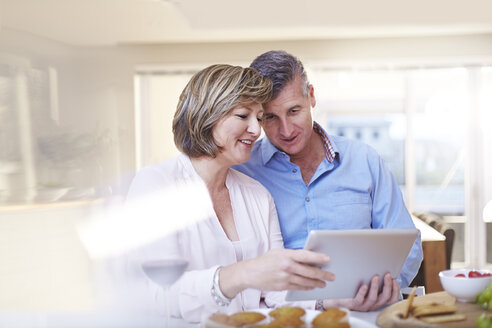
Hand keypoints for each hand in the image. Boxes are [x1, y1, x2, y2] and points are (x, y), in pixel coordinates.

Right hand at [220, 248, 334, 297]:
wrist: (250, 273)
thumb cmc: (265, 261)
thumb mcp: (278, 252)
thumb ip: (292, 255)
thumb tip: (309, 258)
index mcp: (286, 255)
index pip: (305, 256)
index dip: (318, 258)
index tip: (328, 259)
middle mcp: (286, 266)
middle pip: (309, 271)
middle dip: (322, 274)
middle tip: (332, 276)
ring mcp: (284, 277)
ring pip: (305, 282)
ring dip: (317, 283)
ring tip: (324, 283)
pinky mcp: (282, 286)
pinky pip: (298, 287)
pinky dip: (307, 287)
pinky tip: (312, 287)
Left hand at [323, 273, 398, 311]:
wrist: (336, 298)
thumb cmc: (351, 290)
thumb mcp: (365, 285)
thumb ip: (373, 280)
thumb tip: (380, 266)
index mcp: (377, 300)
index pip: (391, 298)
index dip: (395, 290)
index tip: (395, 279)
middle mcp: (372, 304)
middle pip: (385, 298)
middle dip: (388, 286)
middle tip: (387, 275)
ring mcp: (363, 305)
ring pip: (374, 299)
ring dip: (376, 287)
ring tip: (375, 277)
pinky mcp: (353, 304)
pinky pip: (359, 300)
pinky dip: (363, 292)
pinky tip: (364, 285)